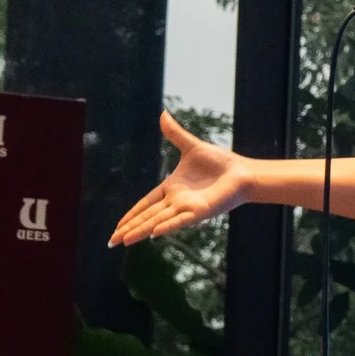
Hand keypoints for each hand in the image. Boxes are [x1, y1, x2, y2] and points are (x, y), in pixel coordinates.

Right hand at [109, 112, 250, 246]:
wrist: (243, 171)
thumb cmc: (220, 162)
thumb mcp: (192, 146)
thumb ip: (175, 133)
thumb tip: (163, 113)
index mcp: (171, 188)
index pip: (145, 203)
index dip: (131, 214)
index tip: (117, 226)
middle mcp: (176, 201)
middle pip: (147, 216)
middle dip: (129, 229)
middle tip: (111, 242)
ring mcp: (187, 208)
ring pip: (158, 221)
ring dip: (141, 231)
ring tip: (124, 241)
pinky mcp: (200, 211)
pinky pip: (180, 220)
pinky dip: (167, 226)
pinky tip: (152, 234)